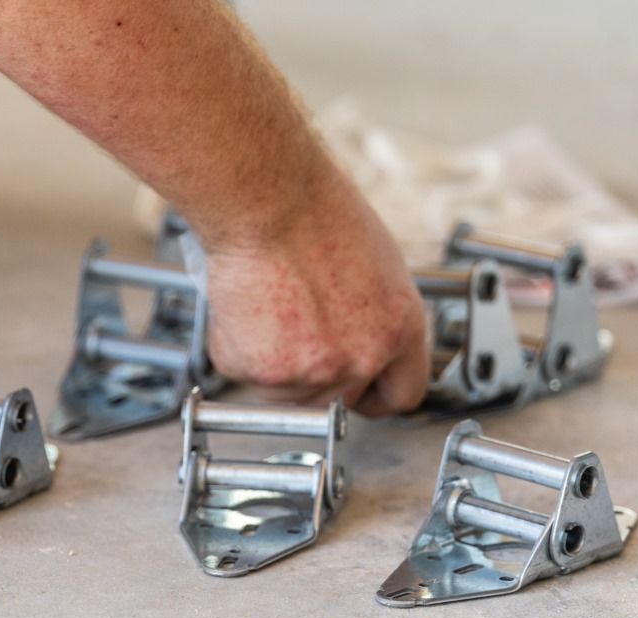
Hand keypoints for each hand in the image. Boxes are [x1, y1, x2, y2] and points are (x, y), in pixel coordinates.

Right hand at [200, 173, 428, 415]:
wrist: (265, 199)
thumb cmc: (314, 212)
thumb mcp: (374, 265)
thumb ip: (371, 316)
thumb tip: (355, 338)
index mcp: (400, 330)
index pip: (401, 395)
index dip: (374, 394)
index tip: (357, 390)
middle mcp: (362, 358)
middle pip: (337, 398)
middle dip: (315, 374)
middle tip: (293, 331)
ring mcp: (312, 371)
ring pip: (286, 390)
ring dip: (271, 359)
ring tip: (268, 302)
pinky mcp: (263, 372)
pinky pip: (244, 370)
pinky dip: (236, 343)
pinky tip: (244, 302)